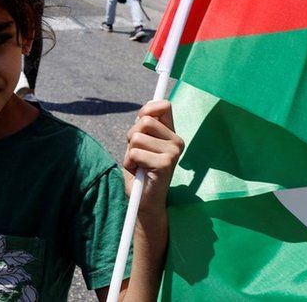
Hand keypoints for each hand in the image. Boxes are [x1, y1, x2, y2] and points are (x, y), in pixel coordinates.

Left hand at [123, 100, 182, 218]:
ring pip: (137, 138)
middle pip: (144, 121)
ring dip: (129, 152)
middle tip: (137, 153)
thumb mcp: (139, 143)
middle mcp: (177, 141)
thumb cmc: (139, 170)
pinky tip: (139, 172)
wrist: (144, 201)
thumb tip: (145, 111)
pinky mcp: (166, 164)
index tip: (140, 124)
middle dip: (131, 136)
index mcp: (171, 133)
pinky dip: (129, 163)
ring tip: (138, 164)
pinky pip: (135, 153)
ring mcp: (174, 152)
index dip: (146, 111)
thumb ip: (142, 126)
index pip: (163, 106)